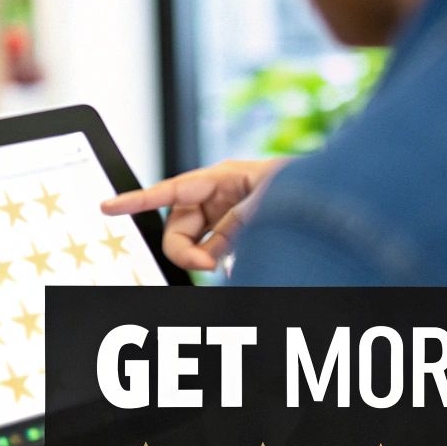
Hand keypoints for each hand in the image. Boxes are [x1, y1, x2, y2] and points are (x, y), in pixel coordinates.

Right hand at [100, 158, 289, 270]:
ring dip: (204, 259)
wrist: (338, 196)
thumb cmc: (305, 186)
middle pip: (178, 226)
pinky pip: (213, 252)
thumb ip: (238, 223)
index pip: (170, 190)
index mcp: (220, 177)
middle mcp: (217, 195)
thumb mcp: (271, 199)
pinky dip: (217, 264)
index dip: (136, 199)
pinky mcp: (236, 233)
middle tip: (207, 268)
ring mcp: (225, 214)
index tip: (108, 206)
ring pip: (195, 244)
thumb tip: (213, 253)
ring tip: (223, 267)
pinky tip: (230, 268)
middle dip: (186, 250)